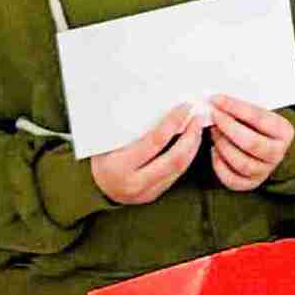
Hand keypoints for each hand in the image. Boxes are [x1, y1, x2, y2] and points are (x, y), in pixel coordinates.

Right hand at [90, 103, 205, 204]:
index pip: (155, 141)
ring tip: (198, 127)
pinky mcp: (155, 194)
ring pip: (180, 167)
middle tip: (198, 117)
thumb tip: (156, 100)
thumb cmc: (101, 156)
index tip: (185, 107)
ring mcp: (146, 192)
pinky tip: (192, 142)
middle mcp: (133, 183)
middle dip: (191, 136)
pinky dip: (188, 156)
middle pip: (174, 158)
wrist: (95, 186)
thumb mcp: (107, 141)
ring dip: (193, 145)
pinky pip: (177, 174)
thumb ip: (128, 126)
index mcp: (118, 166)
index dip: (173, 122)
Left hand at [205, 95, 294, 191]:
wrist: (265, 145)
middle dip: (227, 127)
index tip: (216, 100)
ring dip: (222, 145)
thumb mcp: (257, 113)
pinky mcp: (250, 183)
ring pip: (240, 162)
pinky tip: (214, 150)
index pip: (259, 118)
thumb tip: (217, 101)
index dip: (235, 108)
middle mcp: (278, 153)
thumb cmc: (256, 125)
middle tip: (213, 116)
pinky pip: (231, 178)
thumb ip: (242, 109)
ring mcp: (265, 170)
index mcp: (284, 131)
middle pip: (251, 142)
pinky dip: (218, 164)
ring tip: (213, 131)